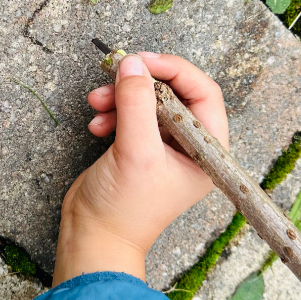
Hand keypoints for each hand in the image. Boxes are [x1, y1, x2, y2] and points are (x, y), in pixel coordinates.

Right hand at [53, 53, 228, 284]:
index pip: (203, 93)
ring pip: (148, 102)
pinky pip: (131, 115)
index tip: (142, 60)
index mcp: (206, 151)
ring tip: (97, 103)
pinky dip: (113, 112)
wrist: (93, 238)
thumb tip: (132, 64)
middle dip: (141, 84)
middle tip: (115, 74)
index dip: (174, 70)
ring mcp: (164, 148)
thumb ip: (136, 103)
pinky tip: (96, 123)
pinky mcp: (139, 150)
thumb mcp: (136, 151)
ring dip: (121, 97)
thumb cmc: (125, 210)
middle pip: (173, 93)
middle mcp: (190, 148)